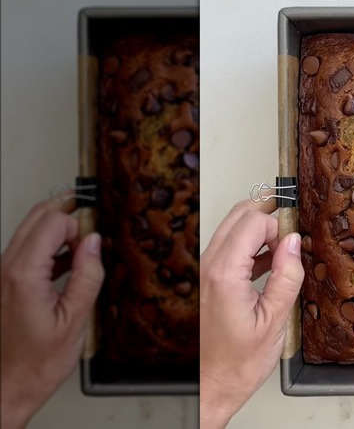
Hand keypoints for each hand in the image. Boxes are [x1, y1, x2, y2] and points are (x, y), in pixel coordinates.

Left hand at [0, 198, 103, 428]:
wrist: (9, 385)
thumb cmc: (38, 362)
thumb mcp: (76, 319)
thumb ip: (87, 276)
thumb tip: (94, 243)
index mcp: (24, 275)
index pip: (53, 223)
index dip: (80, 226)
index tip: (97, 242)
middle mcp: (6, 268)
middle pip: (38, 216)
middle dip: (68, 216)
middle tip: (94, 231)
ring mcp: (2, 273)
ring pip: (31, 229)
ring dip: (59, 231)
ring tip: (84, 251)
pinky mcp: (5, 281)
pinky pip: (27, 249)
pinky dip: (50, 246)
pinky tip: (69, 263)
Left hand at [199, 200, 303, 428]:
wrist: (214, 384)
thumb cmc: (239, 362)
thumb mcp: (275, 320)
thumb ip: (287, 276)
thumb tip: (293, 242)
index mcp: (225, 274)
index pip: (253, 222)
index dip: (280, 226)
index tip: (296, 242)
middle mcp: (210, 267)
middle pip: (239, 215)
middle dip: (269, 215)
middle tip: (294, 228)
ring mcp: (208, 271)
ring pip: (234, 228)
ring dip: (261, 229)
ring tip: (286, 248)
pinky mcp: (211, 279)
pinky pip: (232, 247)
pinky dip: (253, 245)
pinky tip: (273, 261)